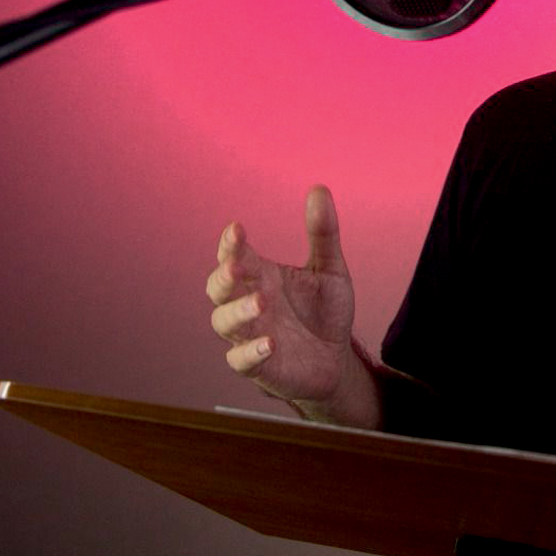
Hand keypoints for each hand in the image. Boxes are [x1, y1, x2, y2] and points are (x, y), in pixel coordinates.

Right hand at [207, 185, 356, 404]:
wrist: (337, 361)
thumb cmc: (325, 313)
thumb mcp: (330, 269)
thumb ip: (323, 233)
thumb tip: (319, 188)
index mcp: (261, 276)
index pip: (234, 256)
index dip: (230, 244)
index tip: (237, 229)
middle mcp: (248, 304)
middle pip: (218, 288)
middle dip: (224, 276)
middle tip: (238, 266)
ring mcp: (249, 335)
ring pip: (223, 322)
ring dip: (238, 311)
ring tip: (261, 302)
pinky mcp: (259, 367)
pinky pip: (241, 361)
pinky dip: (250, 352)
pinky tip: (270, 343)